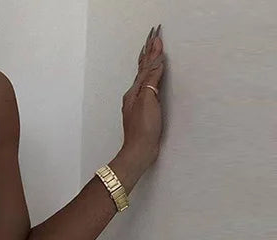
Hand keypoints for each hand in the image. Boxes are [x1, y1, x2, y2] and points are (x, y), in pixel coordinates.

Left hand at [120, 24, 165, 170]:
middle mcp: (134, 96)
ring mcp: (138, 104)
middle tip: (154, 39)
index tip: (156, 37)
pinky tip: (151, 80)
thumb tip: (156, 63)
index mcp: (134, 91)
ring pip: (144, 78)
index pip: (145, 66)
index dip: (152, 52)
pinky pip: (147, 88)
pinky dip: (151, 78)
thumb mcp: (148, 101)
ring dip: (149, 64)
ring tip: (151, 53)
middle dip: (149, 54)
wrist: (139, 151)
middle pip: (143, 70)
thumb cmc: (143, 129)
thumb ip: (152, 81)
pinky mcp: (144, 112)